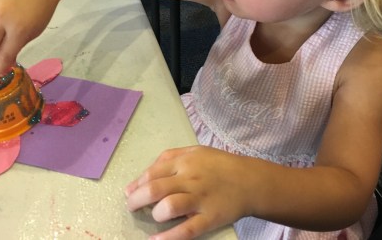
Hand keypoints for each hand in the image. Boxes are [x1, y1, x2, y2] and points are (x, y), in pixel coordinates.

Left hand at [125, 146, 249, 239]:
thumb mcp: (194, 151)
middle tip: (132, 207)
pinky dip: (169, 237)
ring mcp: (201, 199)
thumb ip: (168, 159)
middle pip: (155, 189)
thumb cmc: (218, 166)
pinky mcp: (210, 218)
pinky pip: (187, 230)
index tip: (130, 192)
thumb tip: (139, 179)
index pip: (152, 173)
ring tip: (154, 216)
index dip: (137, 184)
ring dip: (155, 214)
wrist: (250, 181)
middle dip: (137, 200)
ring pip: (169, 207)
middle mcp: (191, 179)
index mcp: (185, 161)